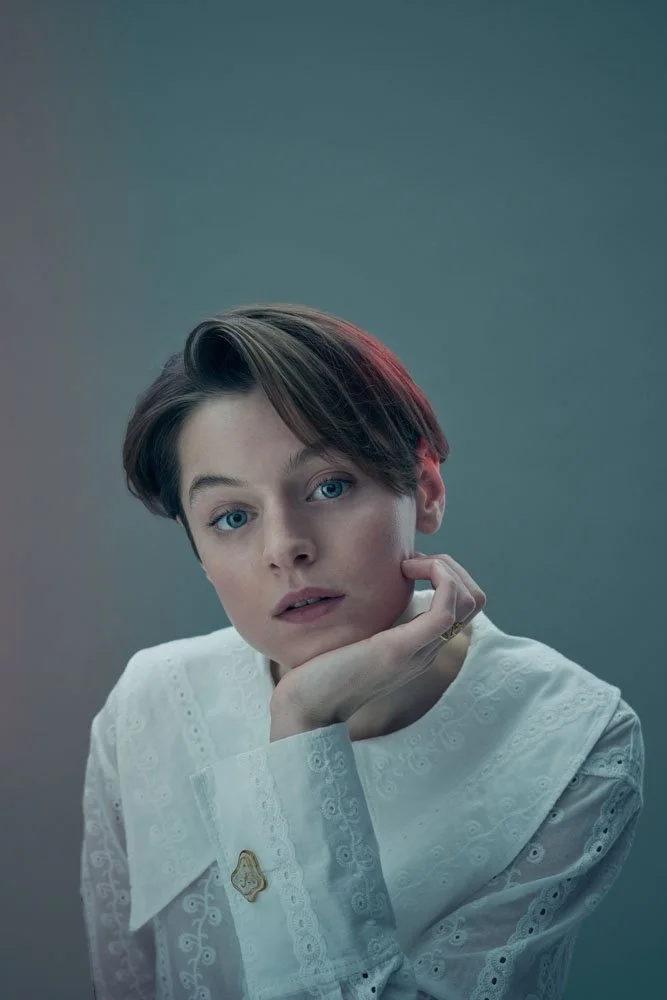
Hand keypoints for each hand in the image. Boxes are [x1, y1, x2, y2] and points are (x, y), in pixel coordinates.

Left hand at [269, 552, 485, 736]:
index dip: (446, 574)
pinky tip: (404, 570)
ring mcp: (418, 651)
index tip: (407, 565)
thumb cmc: (320, 671)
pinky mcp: (401, 650)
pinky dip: (438, 579)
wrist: (306, 709)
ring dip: (446, 569)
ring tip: (407, 564)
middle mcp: (427, 650)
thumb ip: (372, 619)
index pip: (463, 605)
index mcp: (419, 646)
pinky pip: (445, 611)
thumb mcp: (356, 636)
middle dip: (452, 567)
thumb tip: (367, 586)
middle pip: (475, 599)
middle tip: (411, 561)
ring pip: (469, 601)